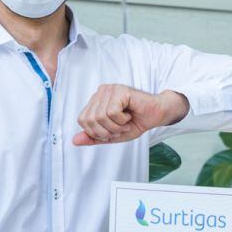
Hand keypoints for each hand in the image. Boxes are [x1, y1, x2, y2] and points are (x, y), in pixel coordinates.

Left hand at [73, 85, 188, 145]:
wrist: (156, 115)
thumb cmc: (136, 122)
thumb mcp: (112, 135)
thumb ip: (94, 137)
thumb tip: (74, 141)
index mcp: (96, 101)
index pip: (83, 120)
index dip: (97, 132)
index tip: (113, 131)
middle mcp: (100, 92)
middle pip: (90, 120)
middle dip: (107, 131)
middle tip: (120, 128)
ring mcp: (109, 90)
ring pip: (100, 117)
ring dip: (116, 126)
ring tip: (126, 122)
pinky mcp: (119, 90)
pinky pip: (112, 112)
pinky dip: (122, 120)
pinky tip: (129, 115)